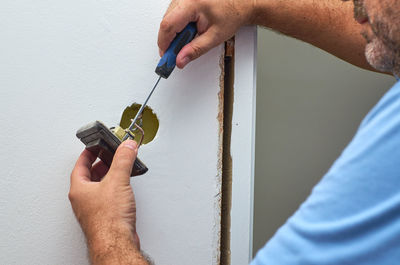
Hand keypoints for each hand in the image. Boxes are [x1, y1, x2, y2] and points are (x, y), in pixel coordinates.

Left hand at [69, 140, 142, 259]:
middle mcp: (84, 199)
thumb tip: (126, 147)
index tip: (94, 146)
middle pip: (90, 175)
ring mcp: (93, 209)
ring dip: (109, 177)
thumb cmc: (108, 220)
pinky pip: (107, 198)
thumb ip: (123, 160)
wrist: (116, 243)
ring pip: (99, 187)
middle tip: (111, 156)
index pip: (80, 164)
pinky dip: (115, 190)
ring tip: (120, 170)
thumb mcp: (117, 181)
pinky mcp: (104, 217)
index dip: (88, 153)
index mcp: (79, 189)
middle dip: (101, 164)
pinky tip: (124, 190)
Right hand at [158, 0, 255, 67]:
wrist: (242, 4)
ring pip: (169, 16)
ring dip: (174, 32)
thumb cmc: (232, 15)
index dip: (164, 43)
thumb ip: (195, 50)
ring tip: (188, 38)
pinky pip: (175, 12)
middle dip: (169, 39)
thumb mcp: (214, 37)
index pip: (168, 24)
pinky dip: (178, 25)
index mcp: (192, 3)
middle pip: (166, 20)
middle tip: (176, 53)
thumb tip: (180, 60)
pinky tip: (188, 30)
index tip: (165, 55)